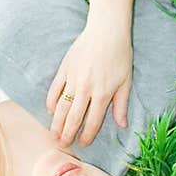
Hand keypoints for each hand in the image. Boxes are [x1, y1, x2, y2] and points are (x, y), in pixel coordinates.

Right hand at [46, 20, 133, 146]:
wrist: (107, 31)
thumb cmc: (120, 55)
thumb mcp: (126, 81)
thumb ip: (121, 105)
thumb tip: (122, 125)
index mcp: (102, 94)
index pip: (92, 121)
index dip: (87, 135)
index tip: (83, 143)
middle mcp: (86, 89)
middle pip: (73, 117)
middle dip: (68, 133)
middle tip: (63, 145)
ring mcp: (73, 79)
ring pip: (61, 106)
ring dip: (57, 123)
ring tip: (54, 134)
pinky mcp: (64, 69)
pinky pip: (55, 90)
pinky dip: (51, 102)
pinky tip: (50, 111)